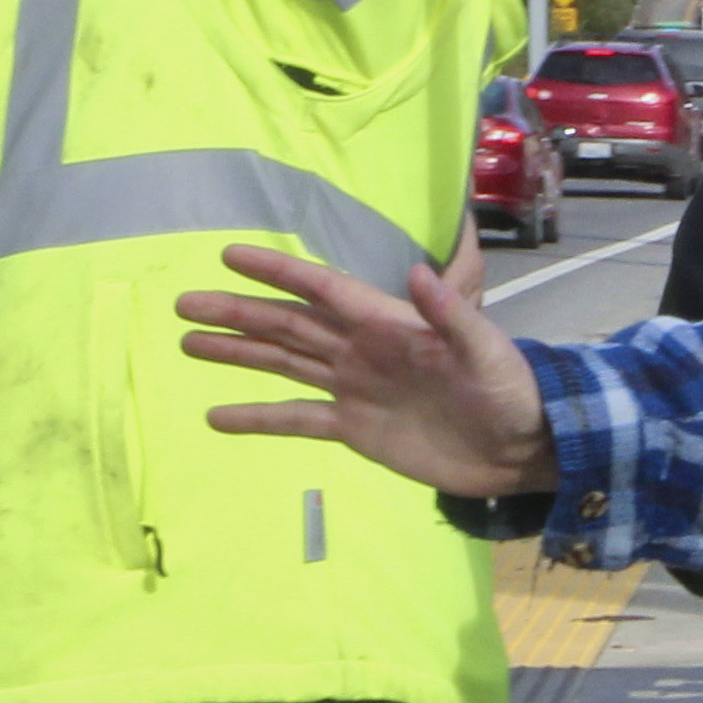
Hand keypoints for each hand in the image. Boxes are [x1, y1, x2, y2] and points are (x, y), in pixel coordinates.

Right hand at [182, 245, 558, 497]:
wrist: (519, 447)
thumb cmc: (508, 388)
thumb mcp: (485, 349)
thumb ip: (450, 313)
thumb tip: (415, 271)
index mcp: (385, 322)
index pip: (320, 289)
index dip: (277, 271)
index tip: (230, 254)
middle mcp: (360, 349)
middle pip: (287, 325)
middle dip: (237, 313)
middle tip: (184, 303)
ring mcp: (354, 388)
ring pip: (283, 365)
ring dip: (237, 354)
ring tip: (187, 345)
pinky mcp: (355, 430)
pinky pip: (297, 420)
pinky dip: (257, 418)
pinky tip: (217, 417)